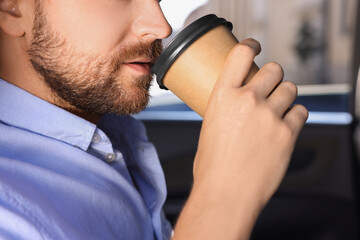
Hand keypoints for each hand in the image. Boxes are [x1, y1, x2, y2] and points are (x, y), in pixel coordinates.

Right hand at [173, 38, 307, 239]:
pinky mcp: (287, 133)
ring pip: (291, 88)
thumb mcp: (210, 126)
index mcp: (223, 95)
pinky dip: (295, 116)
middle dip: (274, 75)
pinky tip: (285, 126)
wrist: (225, 193)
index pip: (241, 54)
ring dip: (286, 95)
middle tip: (271, 86)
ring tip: (278, 109)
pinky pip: (301, 112)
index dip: (252, 45)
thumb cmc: (213, 164)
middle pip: (274, 69)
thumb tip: (239, 101)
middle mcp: (247, 100)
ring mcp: (269, 116)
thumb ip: (227, 107)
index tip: (256, 47)